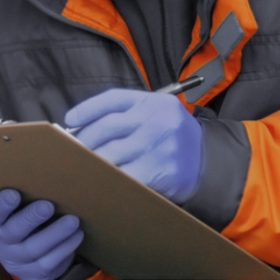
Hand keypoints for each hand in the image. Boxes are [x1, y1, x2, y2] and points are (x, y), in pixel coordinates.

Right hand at [0, 188, 82, 279]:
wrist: (27, 261)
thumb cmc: (24, 225)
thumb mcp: (17, 214)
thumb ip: (25, 201)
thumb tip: (47, 180)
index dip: (2, 205)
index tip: (14, 194)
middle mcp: (1, 244)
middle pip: (14, 231)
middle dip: (31, 218)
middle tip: (48, 206)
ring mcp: (16, 262)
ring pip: (34, 248)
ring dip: (55, 234)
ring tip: (72, 221)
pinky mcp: (33, 274)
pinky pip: (50, 261)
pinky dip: (65, 247)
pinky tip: (77, 235)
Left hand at [65, 88, 203, 203]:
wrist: (210, 163)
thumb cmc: (173, 138)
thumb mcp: (158, 114)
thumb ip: (127, 116)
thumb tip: (81, 128)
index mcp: (154, 102)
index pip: (112, 99)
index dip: (87, 109)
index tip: (69, 120)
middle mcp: (156, 120)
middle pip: (107, 127)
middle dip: (84, 140)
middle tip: (71, 150)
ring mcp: (159, 146)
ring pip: (111, 153)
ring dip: (91, 161)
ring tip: (80, 165)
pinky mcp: (160, 171)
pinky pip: (123, 175)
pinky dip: (107, 178)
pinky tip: (98, 180)